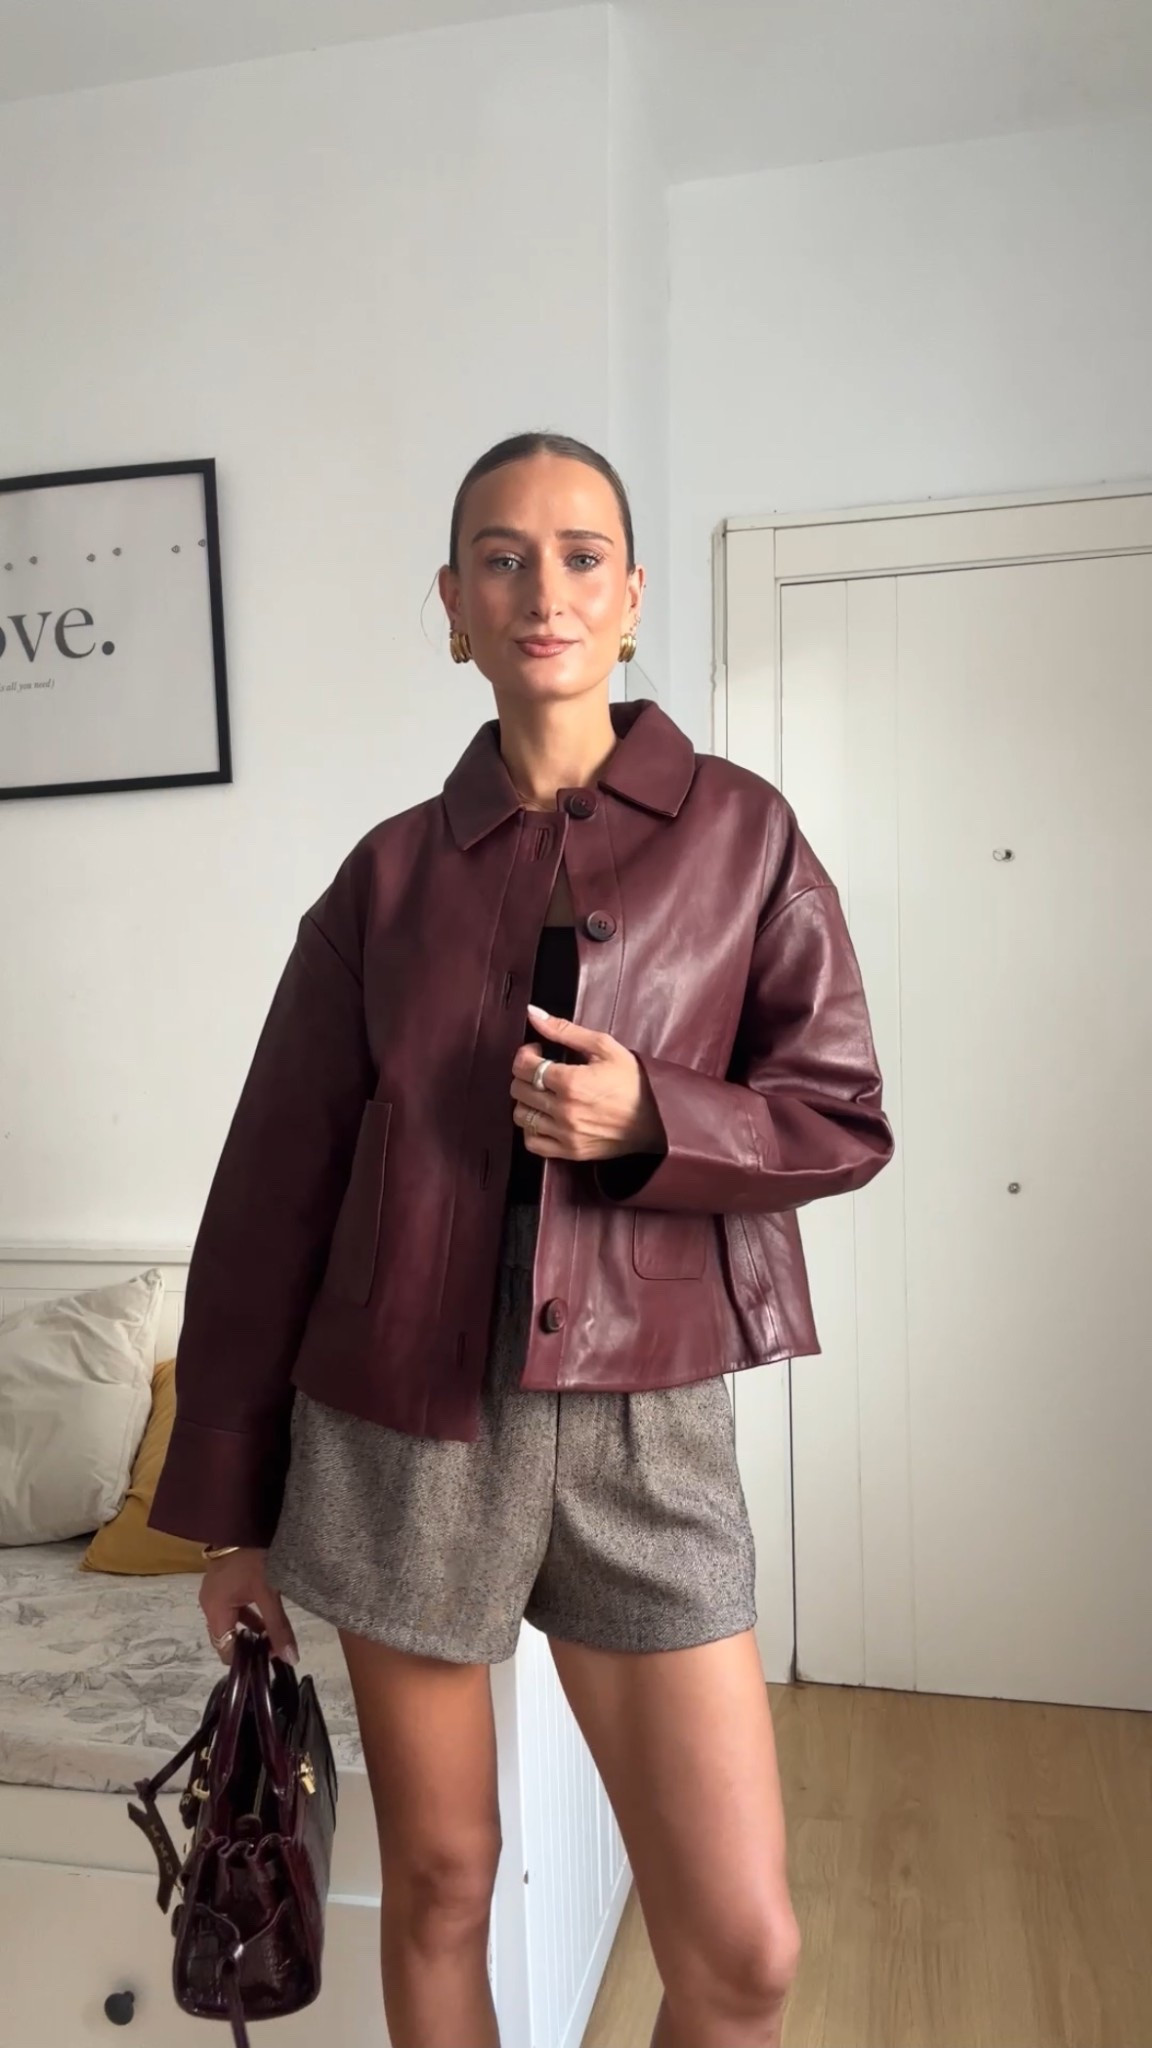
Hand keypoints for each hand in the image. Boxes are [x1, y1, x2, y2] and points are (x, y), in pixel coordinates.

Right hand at [199, 1548, 298, 1665]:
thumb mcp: (269, 1592)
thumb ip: (279, 1627)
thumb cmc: (255, 1556)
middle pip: (225, 1637)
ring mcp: (214, 1592)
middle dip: (248, 1647)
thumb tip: (290, 1659)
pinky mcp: (222, 1582)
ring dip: (250, 1632)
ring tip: (274, 1639)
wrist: (246, 1519)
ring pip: (230, 1623)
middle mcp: (209, 1604)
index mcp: (215, 1609)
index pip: (224, 1649)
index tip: (267, 1664)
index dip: (244, 1660)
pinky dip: (247, 1617)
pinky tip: (266, 1620)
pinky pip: (232, 1608)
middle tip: (275, 1652)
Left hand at [511, 1004, 664, 1162]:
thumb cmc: (633, 1081)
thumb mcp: (604, 1046)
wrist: (656, 1117)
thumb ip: (564, 1030)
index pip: (523, 1066)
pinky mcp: (570, 1151)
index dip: (525, 1054)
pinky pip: (532, 1142)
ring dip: (526, 1101)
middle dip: (524, 1074)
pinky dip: (531, 1129)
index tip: (537, 1051)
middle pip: (519, 1089)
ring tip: (542, 1093)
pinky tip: (544, 1116)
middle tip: (540, 1069)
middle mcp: (565, 1110)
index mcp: (572, 1082)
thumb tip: (533, 1014)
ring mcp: (566, 1134)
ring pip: (521, 1116)